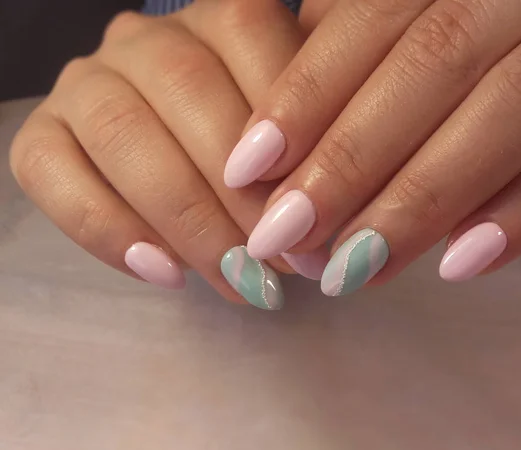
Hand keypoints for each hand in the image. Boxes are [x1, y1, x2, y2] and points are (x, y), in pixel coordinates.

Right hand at [10, 1, 328, 309]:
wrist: (176, 164)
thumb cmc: (248, 161)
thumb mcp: (288, 150)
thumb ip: (303, 168)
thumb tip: (314, 246)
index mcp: (219, 21)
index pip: (250, 41)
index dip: (284, 129)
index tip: (309, 218)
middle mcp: (146, 39)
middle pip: (186, 85)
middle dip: (237, 189)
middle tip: (273, 260)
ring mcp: (86, 79)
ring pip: (121, 131)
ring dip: (184, 218)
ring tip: (231, 279)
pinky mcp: (40, 130)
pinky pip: (51, 171)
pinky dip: (108, 230)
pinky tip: (163, 274)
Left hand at [226, 0, 520, 295]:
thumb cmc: (484, 9)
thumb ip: (362, 36)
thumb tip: (281, 108)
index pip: (375, 18)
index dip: (307, 93)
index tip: (247, 169)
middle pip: (435, 64)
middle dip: (353, 159)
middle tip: (286, 236)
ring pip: (514, 105)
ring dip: (426, 198)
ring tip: (356, 269)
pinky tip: (461, 264)